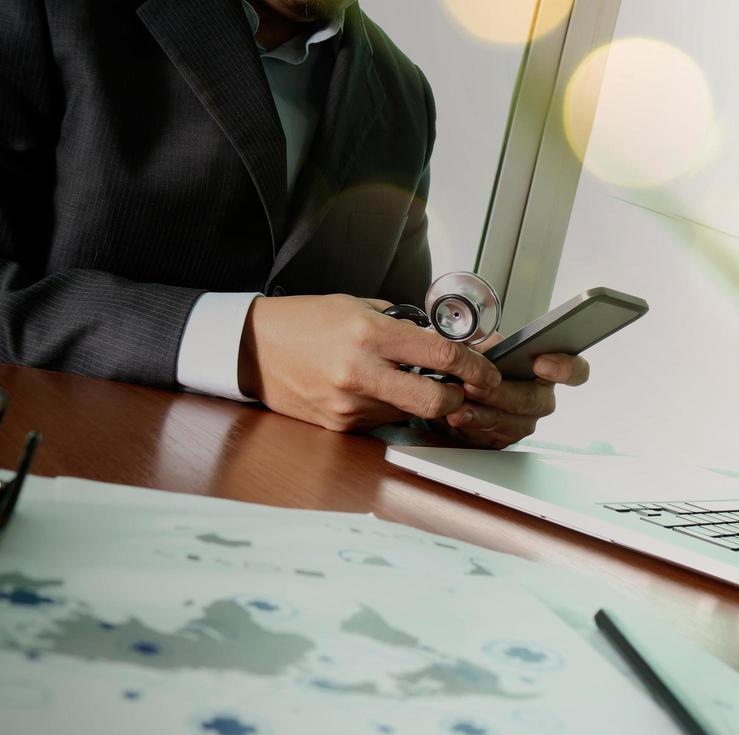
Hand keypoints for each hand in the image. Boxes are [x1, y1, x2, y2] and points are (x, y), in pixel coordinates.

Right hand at [237, 294, 502, 431]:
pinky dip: (386, 408)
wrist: (250, 348)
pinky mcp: (340, 425)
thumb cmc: (304, 321)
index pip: (443, 357)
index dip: (477, 368)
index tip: (488, 372)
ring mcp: (350, 404)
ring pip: (410, 412)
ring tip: (397, 378)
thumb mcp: (356, 306)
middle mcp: (362, 373)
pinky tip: (368, 389)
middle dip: (458, 398)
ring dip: (417, 401)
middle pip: (437, 401)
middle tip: (462, 389)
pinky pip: (381, 420)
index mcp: (370, 334)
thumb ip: (402, 324)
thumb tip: (445, 340)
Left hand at [441, 352, 590, 448]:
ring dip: (484, 414)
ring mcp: (525, 420)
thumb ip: (484, 341)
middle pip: (537, 401)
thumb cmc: (474, 363)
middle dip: (503, 393)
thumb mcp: (479, 344)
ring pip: (515, 424)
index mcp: (546, 368)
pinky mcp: (505, 438)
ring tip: (460, 404)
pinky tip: (458, 417)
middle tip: (476, 386)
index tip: (540, 364)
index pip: (575, 371)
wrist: (453, 387)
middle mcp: (540, 397)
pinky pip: (495, 438)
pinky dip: (473, 428)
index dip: (565, 368)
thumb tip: (479, 341)